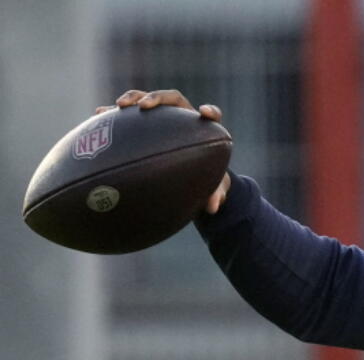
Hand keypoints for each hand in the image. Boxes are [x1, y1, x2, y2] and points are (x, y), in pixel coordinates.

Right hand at [96, 89, 230, 213]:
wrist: (186, 175)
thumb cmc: (203, 179)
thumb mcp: (213, 188)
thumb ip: (216, 195)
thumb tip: (212, 208)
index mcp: (203, 129)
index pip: (213, 115)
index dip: (211, 112)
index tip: (204, 113)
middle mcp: (182, 118)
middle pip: (172, 99)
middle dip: (157, 98)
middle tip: (143, 106)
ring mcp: (161, 118)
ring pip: (146, 99)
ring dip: (133, 98)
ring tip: (119, 106)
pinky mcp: (143, 123)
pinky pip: (127, 114)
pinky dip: (114, 112)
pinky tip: (99, 114)